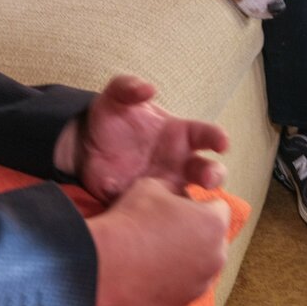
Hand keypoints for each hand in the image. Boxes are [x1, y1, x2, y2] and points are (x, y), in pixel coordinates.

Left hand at [54, 74, 228, 203]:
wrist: (83, 144)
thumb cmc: (110, 116)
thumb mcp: (116, 95)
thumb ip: (129, 87)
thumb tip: (148, 89)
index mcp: (178, 134)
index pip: (205, 135)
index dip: (217, 138)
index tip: (223, 143)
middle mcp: (177, 162)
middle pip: (207, 172)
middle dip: (213, 175)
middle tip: (208, 179)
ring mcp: (163, 186)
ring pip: (188, 201)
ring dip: (191, 206)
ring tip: (185, 208)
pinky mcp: (144, 206)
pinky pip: (156, 217)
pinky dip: (155, 218)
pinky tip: (147, 214)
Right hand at [89, 177, 229, 305]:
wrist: (105, 262)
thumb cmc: (131, 219)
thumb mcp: (154, 185)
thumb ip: (176, 188)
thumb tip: (181, 194)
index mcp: (213, 224)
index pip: (219, 208)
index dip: (199, 205)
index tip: (180, 207)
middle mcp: (215, 256)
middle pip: (215, 239)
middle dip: (199, 232)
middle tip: (170, 228)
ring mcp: (200, 284)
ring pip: (202, 265)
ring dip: (189, 257)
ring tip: (159, 250)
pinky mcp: (182, 304)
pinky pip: (185, 286)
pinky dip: (175, 279)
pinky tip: (152, 271)